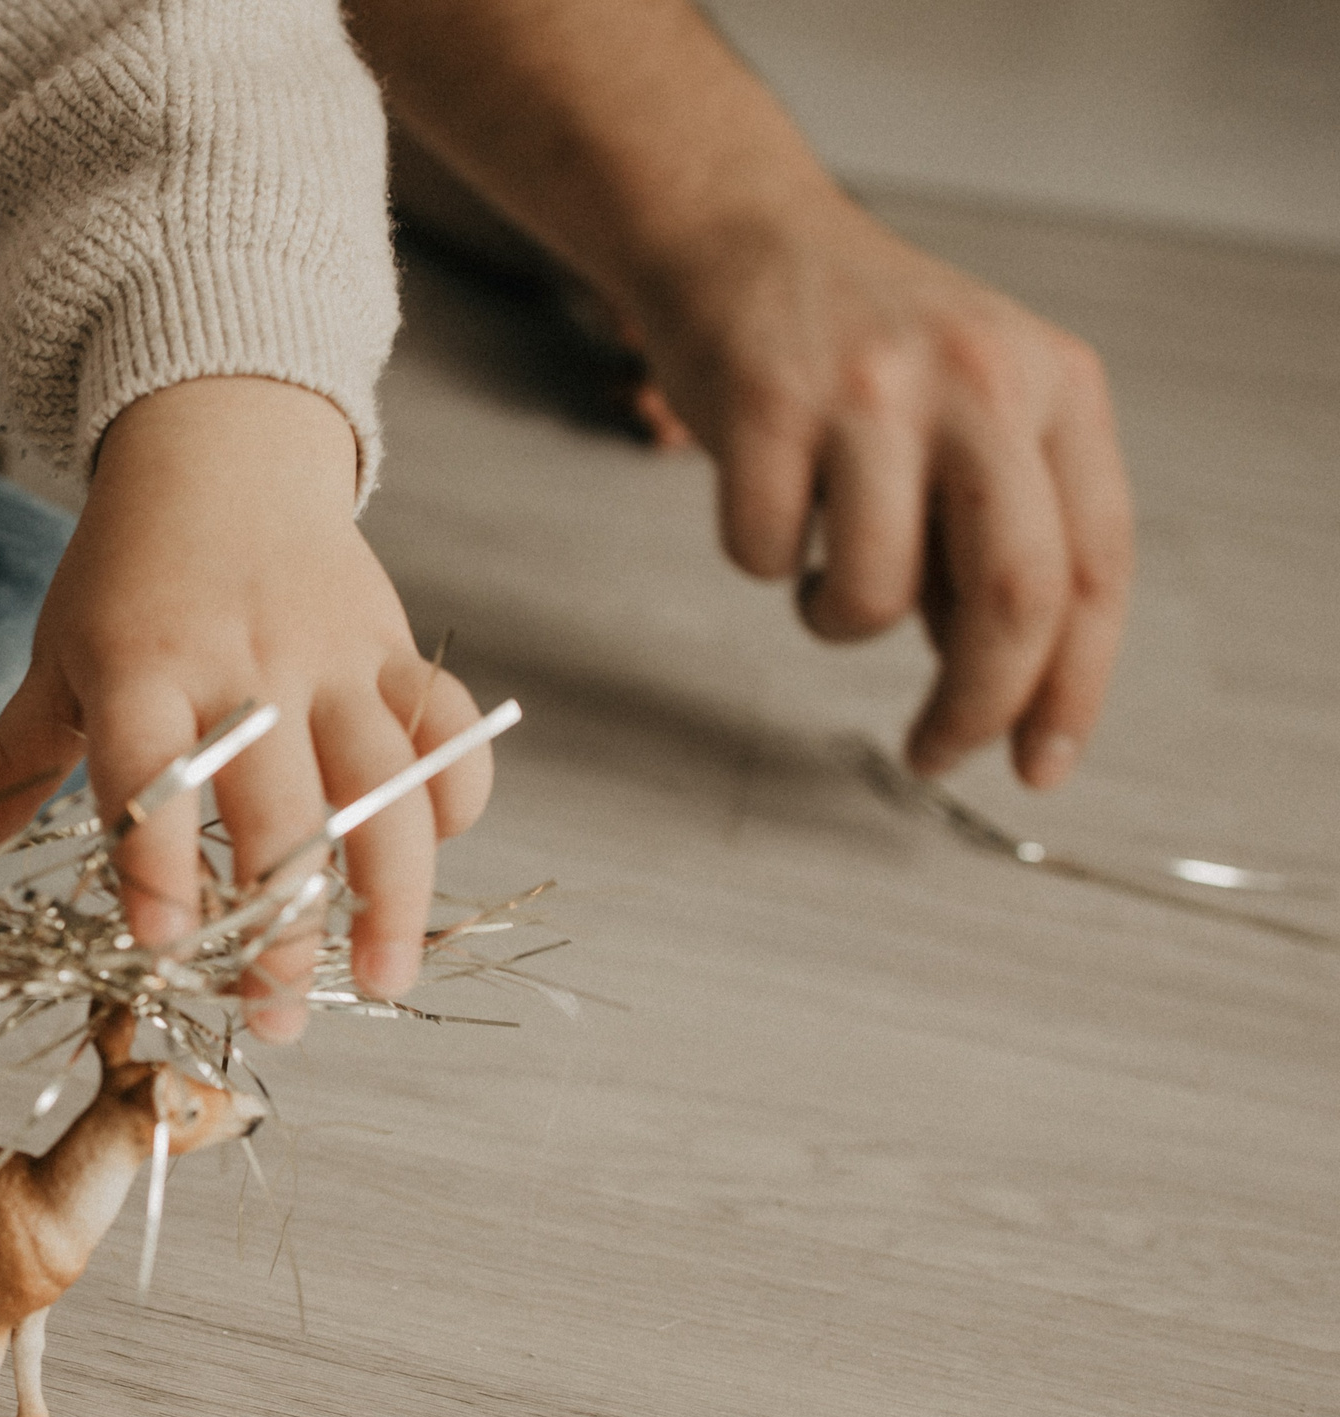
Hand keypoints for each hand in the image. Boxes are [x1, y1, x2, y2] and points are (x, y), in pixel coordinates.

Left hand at [0, 377, 492, 1038]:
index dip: (159, 862)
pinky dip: (456, 792)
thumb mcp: (57, 653)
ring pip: (384, 783)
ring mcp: (330, 654)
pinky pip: (446, 726)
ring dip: (392, 892)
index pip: (154, 772)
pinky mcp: (392, 644)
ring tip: (384, 982)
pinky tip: (434, 853)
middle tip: (271, 1013)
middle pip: (278, 807)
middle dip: (280, 924)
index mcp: (142, 665)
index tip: (166, 947)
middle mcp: (244, 663)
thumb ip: (17, 757)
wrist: (220, 446)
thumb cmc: (127, 570)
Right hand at [630, 194, 1134, 786]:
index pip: (1095, 567)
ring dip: (835, 619)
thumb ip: (997, 534)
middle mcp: (982, 379)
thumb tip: (1004, 685)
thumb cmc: (857, 346)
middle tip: (933, 749)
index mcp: (1057, 385)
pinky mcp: (766, 402)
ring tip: (819, 568)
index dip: (1073, 688)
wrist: (739, 234)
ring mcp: (873, 389)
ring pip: (876, 594)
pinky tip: (765, 504)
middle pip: (1015, 593)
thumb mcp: (972, 412)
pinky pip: (765, 556)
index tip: (1039, 764)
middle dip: (975, 704)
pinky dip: (758, 560)